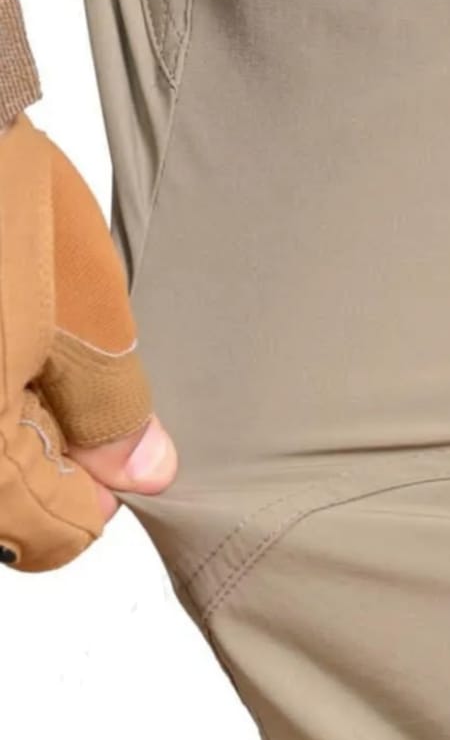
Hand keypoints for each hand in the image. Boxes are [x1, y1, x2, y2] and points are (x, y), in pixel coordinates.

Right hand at [0, 111, 176, 571]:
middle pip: (1, 500)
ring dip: (14, 412)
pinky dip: (0, 375)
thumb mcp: (86, 317)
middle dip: (46, 450)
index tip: (117, 451)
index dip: (94, 499)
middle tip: (64, 376)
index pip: (44, 535)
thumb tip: (146, 473)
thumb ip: (114, 411)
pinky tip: (7, 326)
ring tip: (28, 341)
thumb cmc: (1, 203)